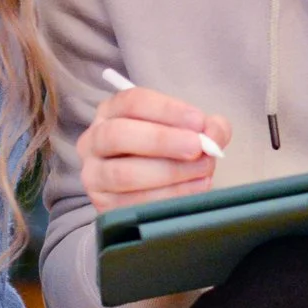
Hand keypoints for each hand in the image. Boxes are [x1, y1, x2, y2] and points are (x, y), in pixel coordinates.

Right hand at [77, 86, 233, 212]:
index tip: (198, 121)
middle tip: (197, 147)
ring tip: (202, 170)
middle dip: (162, 140)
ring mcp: (94, 175)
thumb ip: (207, 127)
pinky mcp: (102, 205)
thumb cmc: (168, 152)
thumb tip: (214, 134)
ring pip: (123, 173)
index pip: (133, 102)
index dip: (167, 110)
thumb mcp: (185, 130)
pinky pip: (132, 203)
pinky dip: (168, 196)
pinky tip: (195, 188)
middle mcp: (94, 140)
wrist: (149, 189)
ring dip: (169, 172)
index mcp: (112, 111)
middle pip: (118, 135)